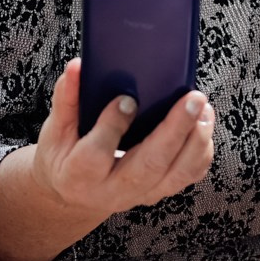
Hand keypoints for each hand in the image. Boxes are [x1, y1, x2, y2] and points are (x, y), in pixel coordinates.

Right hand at [26, 58, 215, 221]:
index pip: (98, 153)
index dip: (113, 126)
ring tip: (204, 109)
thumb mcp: (55, 130)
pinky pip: (186, 176)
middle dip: (175, 130)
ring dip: (196, 141)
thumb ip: (66, 99)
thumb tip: (77, 66)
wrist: (74, 195)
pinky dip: (200, 152)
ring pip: (176, 174)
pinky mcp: (158, 192)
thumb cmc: (64, 157)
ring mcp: (139, 194)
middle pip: (150, 164)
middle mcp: (113, 190)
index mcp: (79, 174)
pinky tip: (202, 124)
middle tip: (192, 98)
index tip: (127, 99)